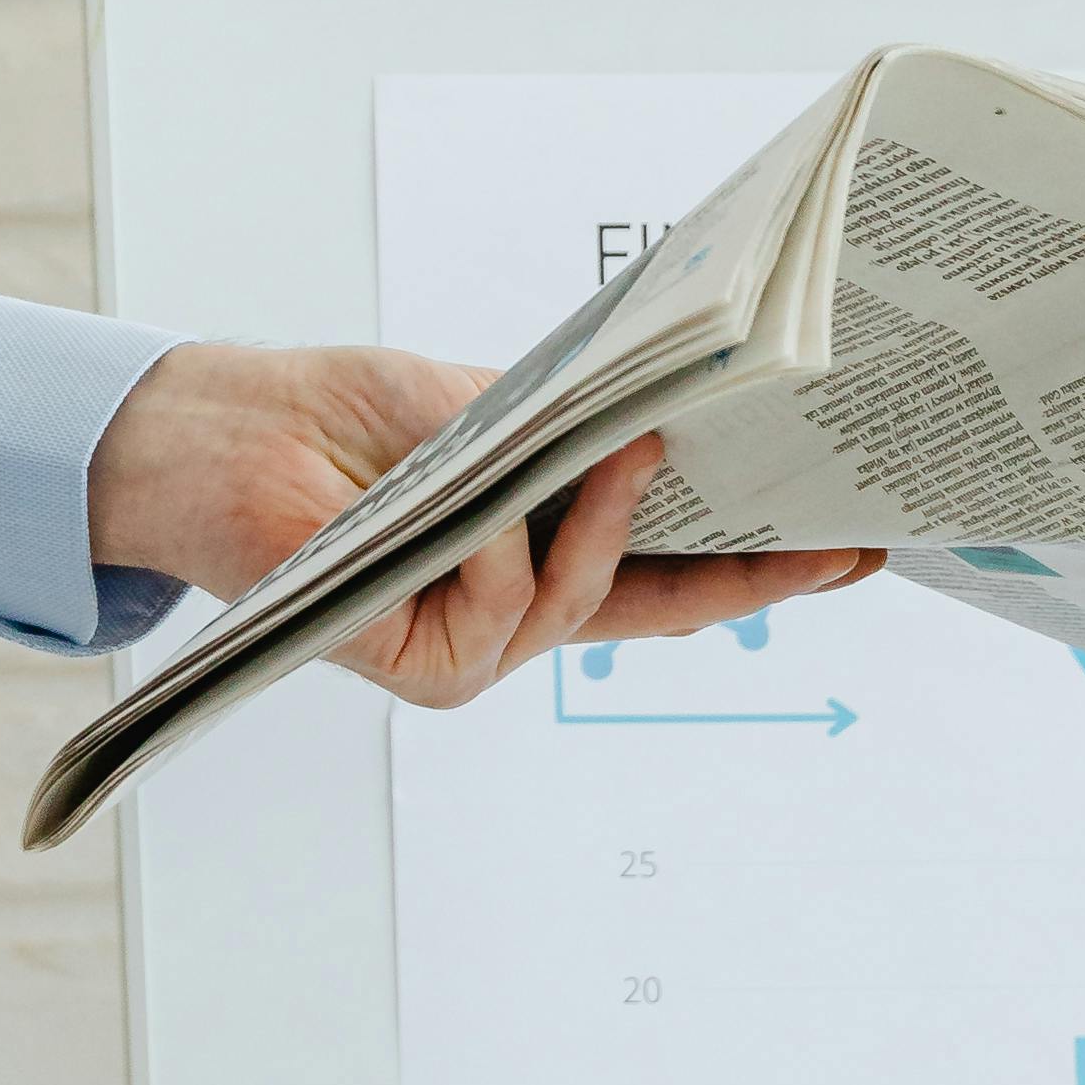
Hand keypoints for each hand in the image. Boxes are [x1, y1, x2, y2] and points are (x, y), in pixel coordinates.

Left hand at [85, 338, 880, 715]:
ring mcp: (474, 652)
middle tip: (830, 536)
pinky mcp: (424, 668)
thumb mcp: (493, 416)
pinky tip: (471, 509)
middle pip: (659, 609)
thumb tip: (681, 427)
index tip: (850, 548)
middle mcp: (516, 620)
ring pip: (578, 601)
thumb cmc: (346, 421)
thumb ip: (578, 442)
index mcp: (543, 557)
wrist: (233, 438)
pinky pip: (501, 606)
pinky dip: (496, 545)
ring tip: (613, 444)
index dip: (763, 571)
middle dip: (748, 573)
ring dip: (597, 519)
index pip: (672, 577)